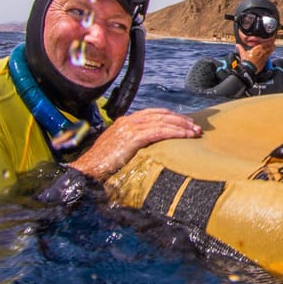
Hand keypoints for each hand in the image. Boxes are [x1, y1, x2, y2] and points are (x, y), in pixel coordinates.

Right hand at [70, 108, 201, 180]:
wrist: (86, 170)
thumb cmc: (102, 164)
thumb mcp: (119, 149)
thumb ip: (133, 144)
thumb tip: (150, 148)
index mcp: (125, 122)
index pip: (154, 113)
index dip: (171, 116)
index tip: (185, 122)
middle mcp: (128, 121)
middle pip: (161, 115)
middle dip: (180, 120)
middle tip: (196, 126)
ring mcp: (130, 128)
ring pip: (163, 122)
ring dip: (182, 126)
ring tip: (195, 132)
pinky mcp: (132, 138)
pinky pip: (159, 132)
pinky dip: (175, 133)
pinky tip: (186, 136)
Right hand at [237, 38, 275, 72]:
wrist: (249, 68)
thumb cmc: (246, 61)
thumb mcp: (243, 54)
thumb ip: (241, 48)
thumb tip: (237, 45)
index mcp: (256, 49)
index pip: (263, 44)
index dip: (267, 42)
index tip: (269, 40)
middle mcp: (261, 52)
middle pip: (267, 48)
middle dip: (270, 45)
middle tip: (273, 43)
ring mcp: (263, 57)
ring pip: (269, 52)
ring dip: (271, 49)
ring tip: (274, 47)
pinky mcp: (264, 62)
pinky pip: (268, 57)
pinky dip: (270, 54)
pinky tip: (271, 54)